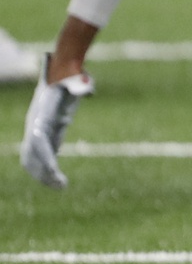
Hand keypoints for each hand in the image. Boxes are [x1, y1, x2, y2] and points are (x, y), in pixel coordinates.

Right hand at [20, 56, 93, 188]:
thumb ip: (79, 87)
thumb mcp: (73, 83)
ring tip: (62, 187)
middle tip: (61, 185)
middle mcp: (34, 127)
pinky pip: (42, 157)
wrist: (59, 77)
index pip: (38, 142)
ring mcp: (37, 133)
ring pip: (34, 160)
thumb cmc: (67, 80)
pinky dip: (48, 170)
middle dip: (43, 171)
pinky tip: (59, 181)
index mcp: (40, 117)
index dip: (45, 157)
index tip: (54, 170)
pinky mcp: (45, 137)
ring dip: (44, 175)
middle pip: (32, 155)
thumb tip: (88, 89)